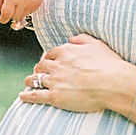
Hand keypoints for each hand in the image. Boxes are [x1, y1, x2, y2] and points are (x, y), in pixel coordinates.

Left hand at [0, 0, 42, 28]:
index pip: (6, 15)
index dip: (2, 18)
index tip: (1, 17)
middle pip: (15, 17)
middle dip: (11, 14)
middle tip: (9, 4)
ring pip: (24, 15)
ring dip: (19, 11)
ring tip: (17, 0)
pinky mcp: (39, 0)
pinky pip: (31, 11)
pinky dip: (26, 8)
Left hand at [20, 33, 135, 112]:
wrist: (113, 83)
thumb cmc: (109, 65)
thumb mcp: (97, 45)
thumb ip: (82, 39)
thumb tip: (71, 38)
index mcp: (66, 52)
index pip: (51, 53)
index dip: (48, 58)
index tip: (49, 61)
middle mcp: (57, 65)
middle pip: (41, 66)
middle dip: (38, 68)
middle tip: (38, 72)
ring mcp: (54, 81)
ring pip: (35, 80)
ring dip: (30, 80)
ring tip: (28, 82)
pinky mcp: (55, 97)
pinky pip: (36, 95)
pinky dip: (27, 96)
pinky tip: (23, 96)